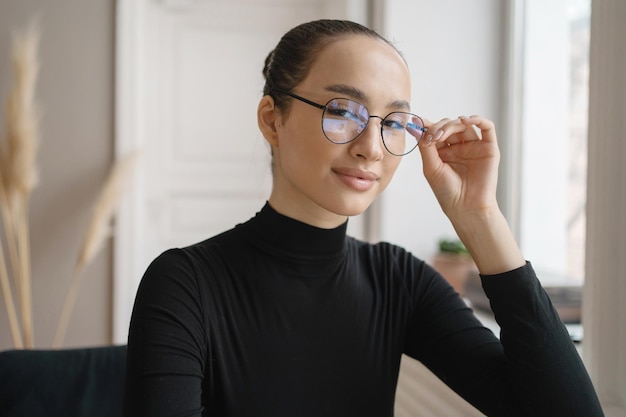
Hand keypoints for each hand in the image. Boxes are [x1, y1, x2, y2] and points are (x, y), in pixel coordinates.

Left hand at [415, 115, 524, 273]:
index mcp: (443, 152)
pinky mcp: (489, 148)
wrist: (466, 207)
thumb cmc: (447, 192)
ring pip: (464, 124)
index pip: (436, 131)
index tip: (417, 123)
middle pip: (449, 125)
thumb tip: (414, 125)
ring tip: (442, 134)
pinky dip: (477, 119)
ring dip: (452, 124)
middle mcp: (459, 147)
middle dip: (439, 127)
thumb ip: (425, 146)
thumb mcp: (431, 167)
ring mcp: (474, 147)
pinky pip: (487, 127)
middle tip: (432, 136)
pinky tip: (465, 121)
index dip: (427, 125)